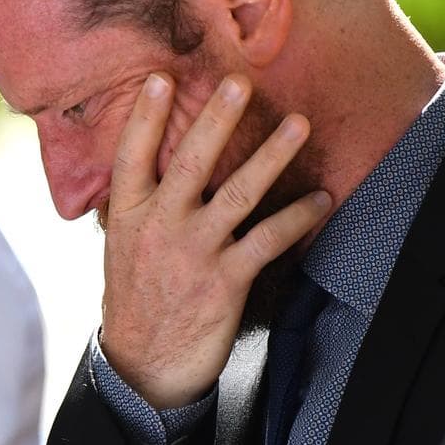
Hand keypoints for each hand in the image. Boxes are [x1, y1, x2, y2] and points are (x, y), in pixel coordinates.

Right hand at [98, 72, 332, 408]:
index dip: (146, 117)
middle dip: (218, 119)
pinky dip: (298, 218)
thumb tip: (148, 158)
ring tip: (299, 125)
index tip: (161, 79)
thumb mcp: (123, 244)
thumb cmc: (136, 296)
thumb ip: (136, 203)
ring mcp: (195, 252)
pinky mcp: (227, 280)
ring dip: (273, 156)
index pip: (132, 156)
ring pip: (239, 193)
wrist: (145, 365)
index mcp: (130, 214)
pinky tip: (321, 199)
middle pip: (191, 162)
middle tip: (240, 82)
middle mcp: (161, 226)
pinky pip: (269, 240)